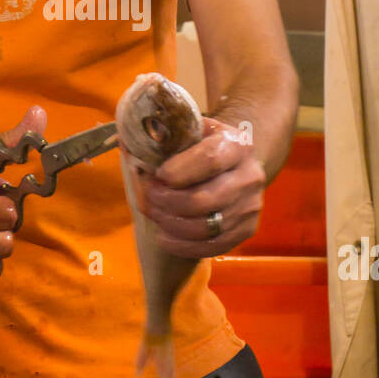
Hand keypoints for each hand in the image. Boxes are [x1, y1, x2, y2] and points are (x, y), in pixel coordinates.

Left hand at [137, 118, 265, 257]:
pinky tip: (164, 236)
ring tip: (154, 214)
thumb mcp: (188, 131)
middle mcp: (250, 175)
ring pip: (205, 227)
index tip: (157, 175)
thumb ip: (163, 137)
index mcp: (237, 144)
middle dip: (167, 202)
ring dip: (171, 224)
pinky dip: (182, 246)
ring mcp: (251, 206)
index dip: (179, 171)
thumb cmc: (201, 145)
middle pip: (204, 199)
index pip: (210, 159)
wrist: (232, 161)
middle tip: (148, 197)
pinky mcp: (247, 229)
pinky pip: (212, 246)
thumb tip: (127, 147)